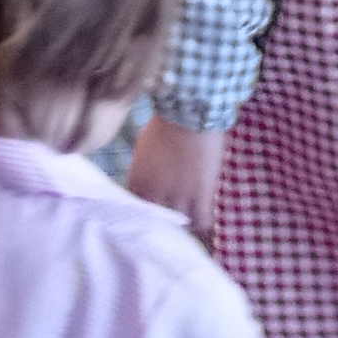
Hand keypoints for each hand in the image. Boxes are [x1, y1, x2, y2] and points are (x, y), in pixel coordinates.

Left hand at [125, 120, 226, 236]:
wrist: (189, 114)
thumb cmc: (166, 125)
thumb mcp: (143, 150)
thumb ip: (143, 171)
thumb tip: (148, 181)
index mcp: (136, 182)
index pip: (135, 209)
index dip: (145, 211)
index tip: (152, 211)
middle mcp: (153, 194)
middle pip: (157, 219)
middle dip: (163, 218)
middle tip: (170, 216)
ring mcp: (178, 196)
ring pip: (180, 222)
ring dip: (183, 220)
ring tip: (187, 217)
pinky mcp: (201, 195)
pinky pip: (201, 221)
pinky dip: (201, 223)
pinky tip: (201, 219)